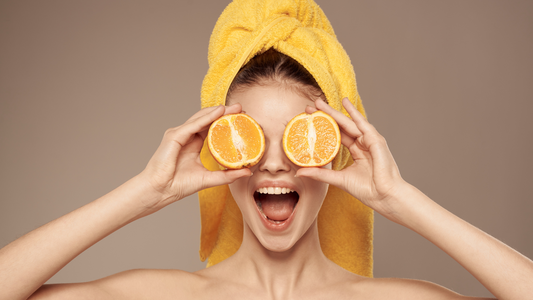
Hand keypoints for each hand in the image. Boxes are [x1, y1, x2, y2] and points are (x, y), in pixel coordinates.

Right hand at [137, 104, 251, 211]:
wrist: (160, 191)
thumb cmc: (178, 185)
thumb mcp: (209, 179)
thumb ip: (227, 175)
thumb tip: (247, 172)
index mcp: (192, 144)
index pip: (211, 128)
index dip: (225, 122)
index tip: (242, 119)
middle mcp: (186, 136)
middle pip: (207, 120)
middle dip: (224, 113)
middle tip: (241, 109)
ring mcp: (179, 134)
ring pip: (200, 118)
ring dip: (217, 111)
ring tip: (233, 108)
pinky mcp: (174, 136)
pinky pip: (193, 125)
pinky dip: (207, 118)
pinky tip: (219, 112)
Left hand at [296, 98, 406, 216]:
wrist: (384, 197)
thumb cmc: (367, 190)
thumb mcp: (338, 179)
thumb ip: (320, 174)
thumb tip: (299, 172)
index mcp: (357, 152)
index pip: (337, 136)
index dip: (323, 128)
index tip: (308, 121)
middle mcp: (363, 144)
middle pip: (341, 126)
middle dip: (325, 116)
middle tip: (309, 107)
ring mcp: (370, 141)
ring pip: (348, 123)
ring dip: (334, 112)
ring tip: (319, 102)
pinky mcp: (376, 140)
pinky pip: (362, 123)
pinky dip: (354, 113)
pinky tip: (345, 103)